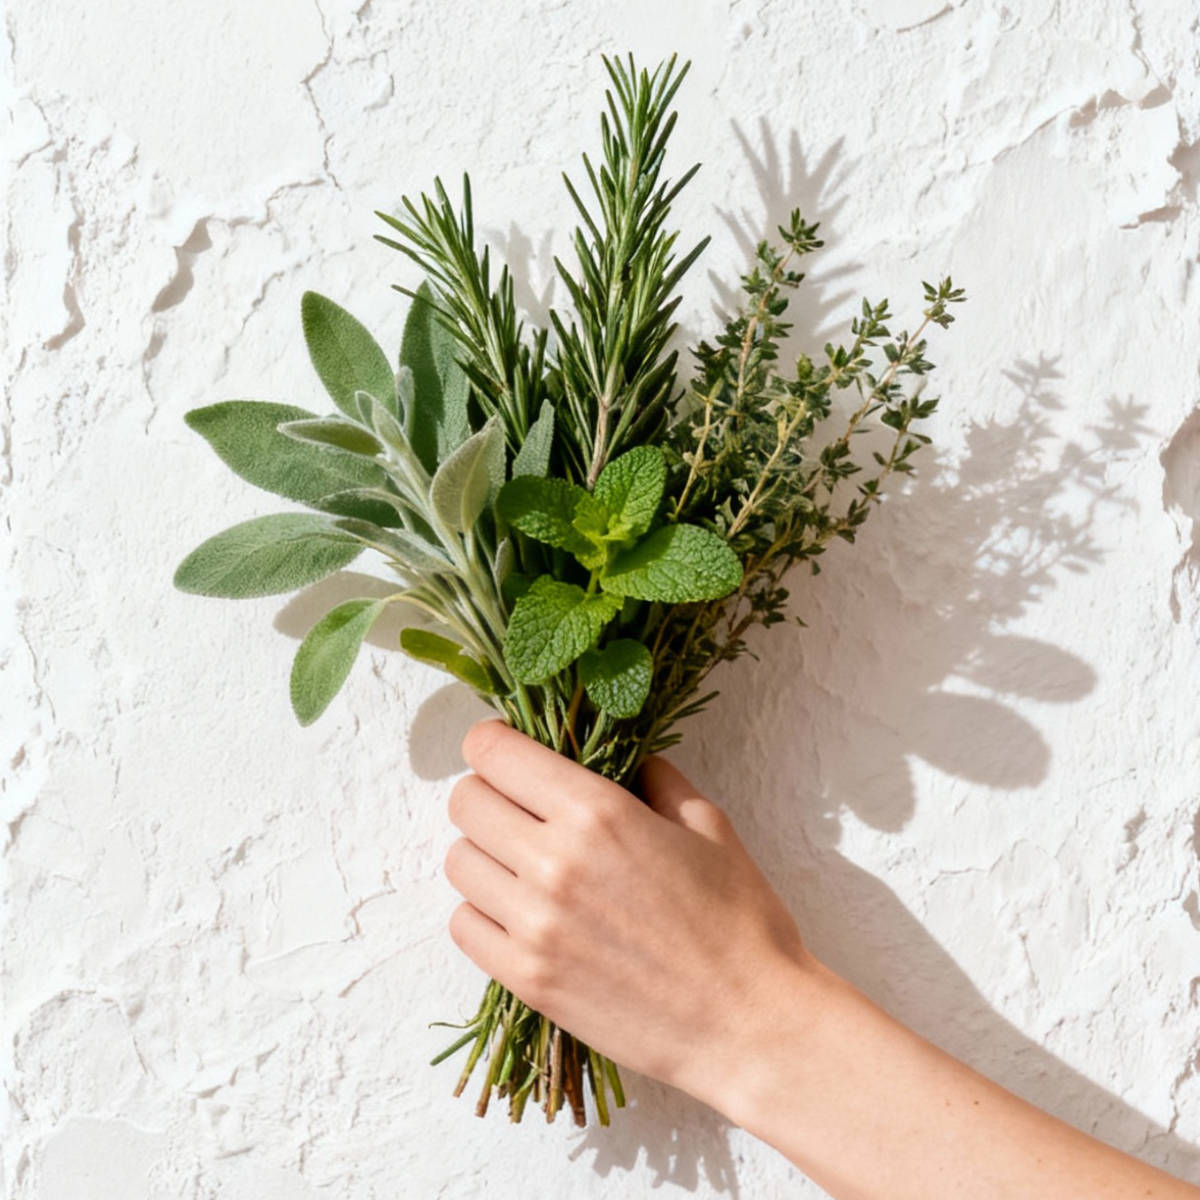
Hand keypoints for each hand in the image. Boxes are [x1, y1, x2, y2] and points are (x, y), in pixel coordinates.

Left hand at [443, 718, 815, 1102]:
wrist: (750, 1024)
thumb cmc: (740, 920)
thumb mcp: (709, 825)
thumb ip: (656, 777)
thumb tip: (623, 756)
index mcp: (598, 812)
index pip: (495, 754)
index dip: (492, 743)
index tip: (502, 750)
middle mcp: (554, 862)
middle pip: (466, 803)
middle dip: (487, 794)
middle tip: (519, 808)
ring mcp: (534, 925)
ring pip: (459, 862)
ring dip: (484, 854)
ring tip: (522, 864)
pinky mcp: (526, 979)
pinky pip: (463, 926)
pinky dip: (483, 912)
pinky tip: (520, 913)